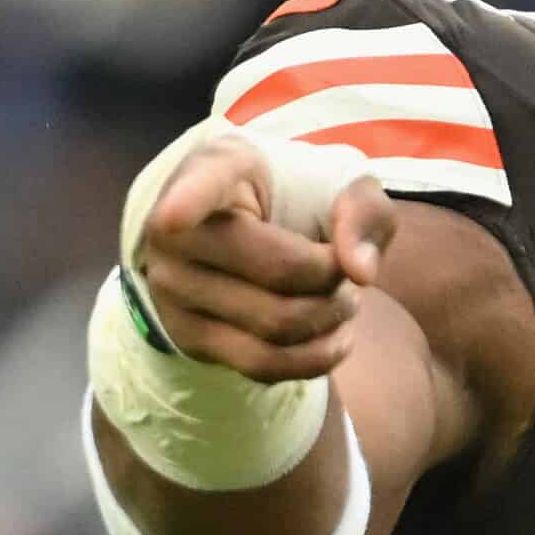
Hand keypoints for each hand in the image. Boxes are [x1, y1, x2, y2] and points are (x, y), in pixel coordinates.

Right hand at [133, 135, 396, 382]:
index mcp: (216, 169)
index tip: (174, 217)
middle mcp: (177, 231)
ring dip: (331, 319)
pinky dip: (315, 358)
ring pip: (274, 325)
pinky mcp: (187, 336)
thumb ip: (362, 210)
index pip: (200, 185)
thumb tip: (361, 272)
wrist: (246, 230)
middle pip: (278, 271)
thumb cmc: (296, 195)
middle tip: (348, 272)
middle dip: (334, 279)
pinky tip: (333, 336)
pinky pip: (262, 365)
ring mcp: (172, 287)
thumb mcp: (339, 184)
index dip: (187, 200)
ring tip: (345, 301)